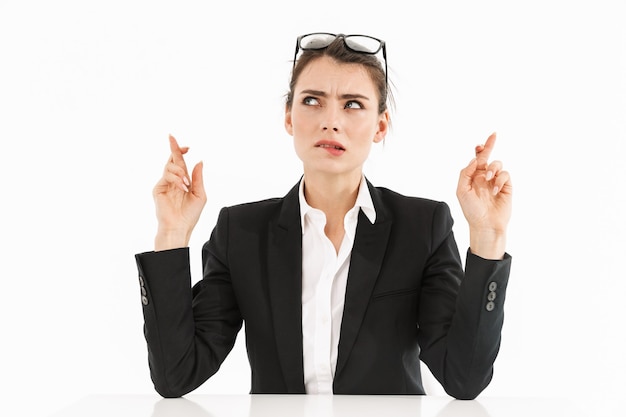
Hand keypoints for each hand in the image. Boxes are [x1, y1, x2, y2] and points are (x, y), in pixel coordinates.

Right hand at [153, 134, 205, 250]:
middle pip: (172, 160)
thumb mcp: (200, 194)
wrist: (179, 227)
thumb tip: (199, 161)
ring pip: (170, 167)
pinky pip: (167, 176)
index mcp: (183, 181)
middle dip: (173, 148)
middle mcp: (173, 181)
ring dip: (180, 172)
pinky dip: (176, 179)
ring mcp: (165, 184)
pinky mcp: (158, 189)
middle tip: (172, 137)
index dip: (181, 152)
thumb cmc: (190, 214)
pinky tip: (183, 186)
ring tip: (186, 184)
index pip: (181, 163)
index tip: (187, 146)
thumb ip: (198, 177)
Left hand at [456, 133, 511, 257]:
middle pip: (488, 157)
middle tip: (493, 135)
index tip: (479, 144)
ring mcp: (496, 181)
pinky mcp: (507, 187)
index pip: (476, 160)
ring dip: (492, 168)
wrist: (485, 224)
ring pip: (497, 164)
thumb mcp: (462, 190)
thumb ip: (466, 173)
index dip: (479, 150)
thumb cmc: (471, 210)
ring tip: (488, 178)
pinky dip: (500, 180)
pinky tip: (496, 190)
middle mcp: (485, 177)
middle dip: (490, 145)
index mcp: (473, 177)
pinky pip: (505, 175)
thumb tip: (475, 159)